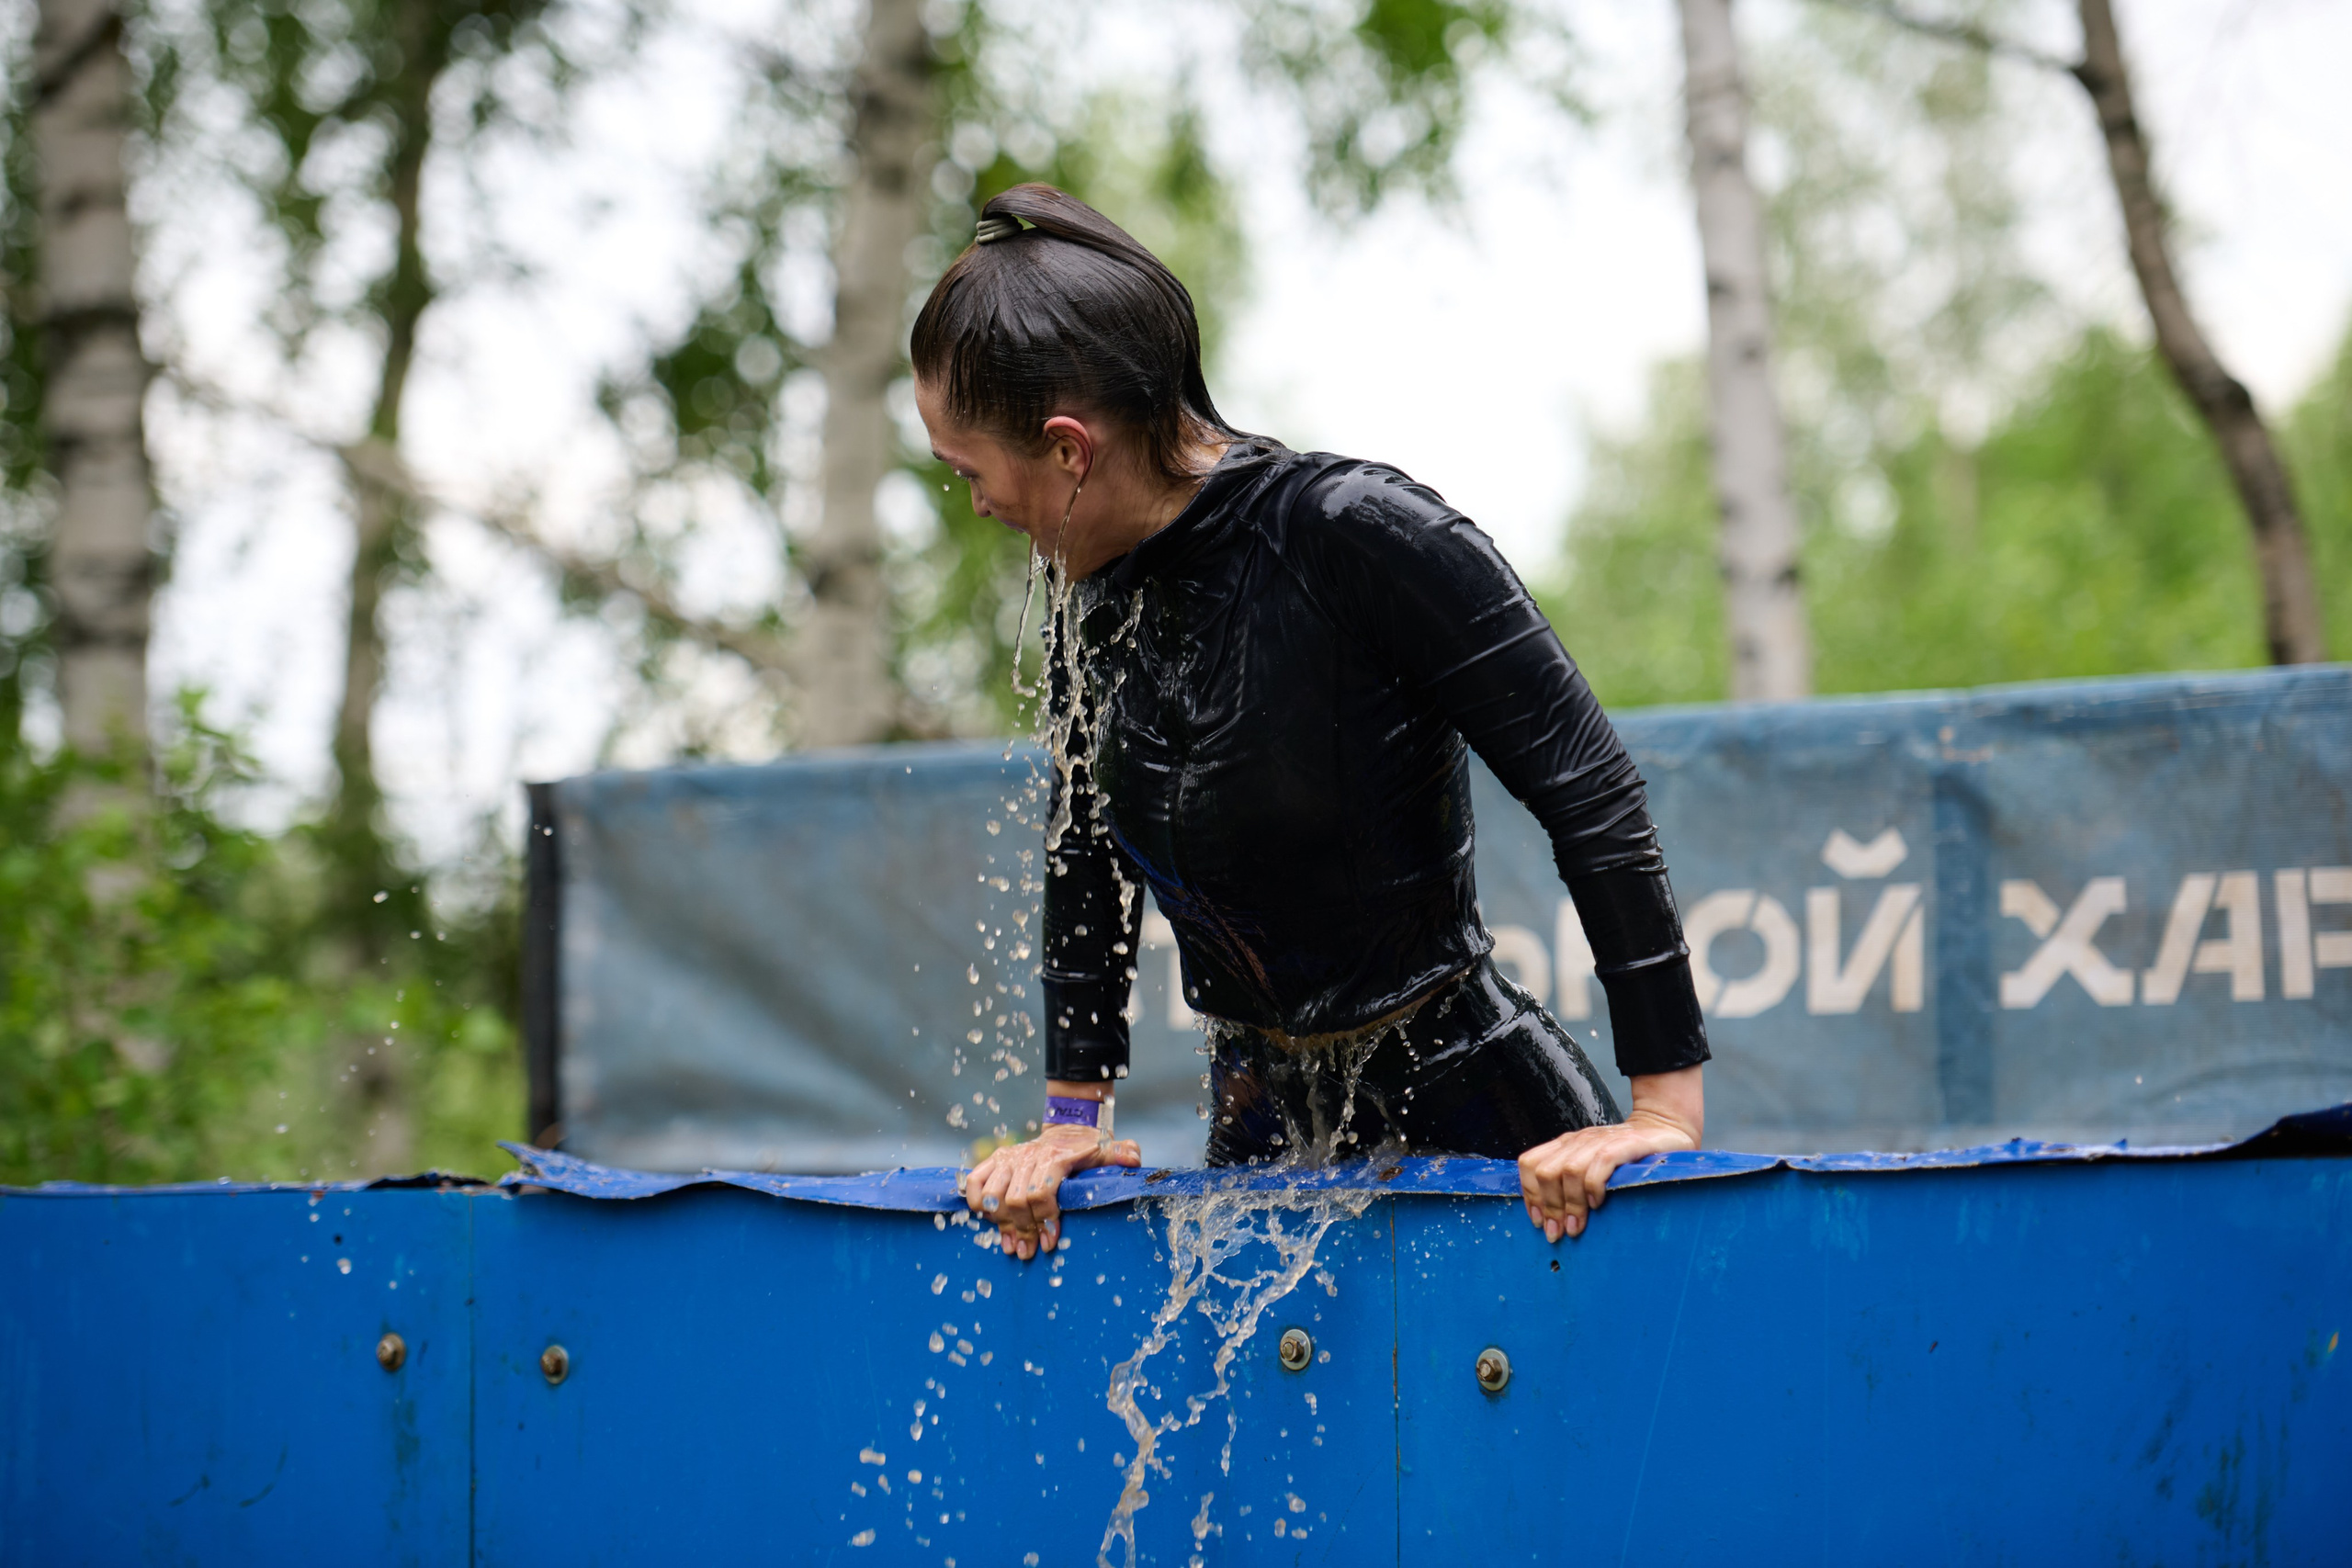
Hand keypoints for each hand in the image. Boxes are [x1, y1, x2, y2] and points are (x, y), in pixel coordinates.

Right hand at [962, 1122, 1139, 1260]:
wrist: (1068, 1132)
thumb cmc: (1089, 1150)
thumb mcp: (1107, 1150)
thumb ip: (1121, 1153)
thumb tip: (1132, 1160)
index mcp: (1055, 1157)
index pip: (1041, 1192)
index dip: (1044, 1221)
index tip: (1050, 1243)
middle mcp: (1028, 1155)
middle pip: (1016, 1200)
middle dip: (1023, 1231)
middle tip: (1029, 1252)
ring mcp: (1009, 1157)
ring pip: (993, 1195)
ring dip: (1000, 1224)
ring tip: (1012, 1245)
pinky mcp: (995, 1160)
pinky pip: (974, 1181)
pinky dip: (976, 1202)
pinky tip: (989, 1221)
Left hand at [1517, 1065, 1702, 1241]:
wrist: (1665, 1129)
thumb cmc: (1628, 1158)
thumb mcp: (1593, 1167)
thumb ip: (1571, 1184)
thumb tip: (1550, 1220)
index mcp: (1566, 1145)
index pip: (1530, 1164)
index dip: (1529, 1195)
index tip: (1539, 1222)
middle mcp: (1579, 1141)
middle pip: (1545, 1171)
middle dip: (1549, 1207)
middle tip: (1559, 1231)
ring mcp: (1601, 1140)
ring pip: (1569, 1170)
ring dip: (1571, 1204)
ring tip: (1578, 1226)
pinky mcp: (1625, 1143)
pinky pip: (1601, 1163)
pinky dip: (1594, 1186)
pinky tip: (1599, 1203)